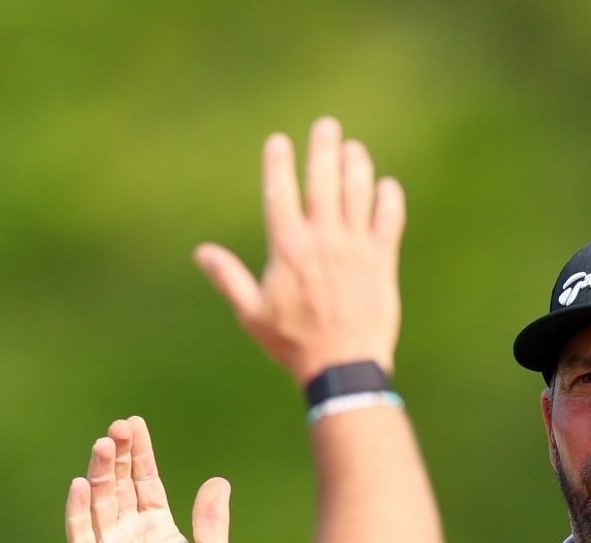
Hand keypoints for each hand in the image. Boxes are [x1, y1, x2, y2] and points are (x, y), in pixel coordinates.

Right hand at [65, 415, 231, 542]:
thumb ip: (211, 523)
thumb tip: (220, 481)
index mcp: (159, 529)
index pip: (145, 482)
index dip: (138, 454)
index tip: (134, 424)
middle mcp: (131, 537)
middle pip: (117, 486)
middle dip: (116, 456)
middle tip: (118, 428)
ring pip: (98, 504)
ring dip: (98, 474)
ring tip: (103, 445)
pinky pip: (81, 538)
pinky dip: (78, 513)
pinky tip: (80, 485)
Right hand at [195, 116, 405, 383]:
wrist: (342, 367)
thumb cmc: (293, 343)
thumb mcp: (253, 313)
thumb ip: (229, 278)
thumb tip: (201, 253)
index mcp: (288, 246)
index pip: (280, 190)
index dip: (279, 162)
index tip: (279, 141)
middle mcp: (322, 238)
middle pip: (323, 177)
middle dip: (324, 146)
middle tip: (327, 126)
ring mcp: (355, 246)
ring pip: (359, 190)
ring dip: (356, 165)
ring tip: (354, 150)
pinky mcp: (383, 259)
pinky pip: (389, 217)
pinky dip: (389, 198)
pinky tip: (386, 187)